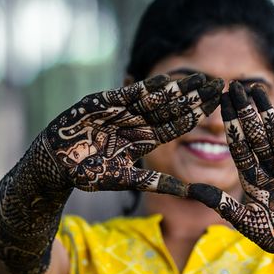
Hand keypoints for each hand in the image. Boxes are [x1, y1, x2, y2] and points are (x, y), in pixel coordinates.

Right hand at [40, 72, 223, 195]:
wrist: (54, 165)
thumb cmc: (88, 175)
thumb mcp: (127, 180)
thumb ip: (158, 182)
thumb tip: (192, 195)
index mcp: (144, 139)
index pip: (176, 124)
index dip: (197, 114)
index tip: (218, 104)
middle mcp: (135, 122)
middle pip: (170, 107)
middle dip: (193, 96)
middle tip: (218, 83)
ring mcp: (119, 111)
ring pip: (153, 98)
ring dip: (175, 88)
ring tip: (199, 78)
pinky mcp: (101, 103)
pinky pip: (126, 94)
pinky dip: (144, 88)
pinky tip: (165, 81)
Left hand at [188, 81, 273, 265]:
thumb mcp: (246, 221)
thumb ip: (222, 205)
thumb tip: (192, 190)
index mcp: (252, 178)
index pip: (238, 146)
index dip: (230, 125)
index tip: (220, 104)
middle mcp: (269, 168)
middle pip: (254, 134)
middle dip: (245, 111)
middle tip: (233, 85)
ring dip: (266, 112)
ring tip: (255, 88)